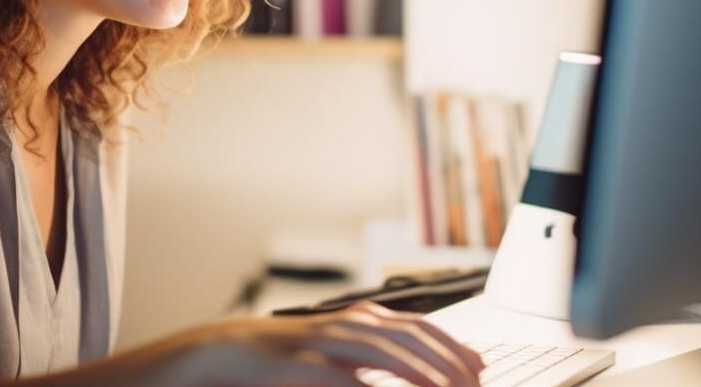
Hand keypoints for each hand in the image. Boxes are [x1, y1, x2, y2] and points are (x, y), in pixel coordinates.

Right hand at [114, 300, 485, 386]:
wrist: (221, 353)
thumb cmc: (280, 360)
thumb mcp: (335, 358)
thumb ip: (371, 364)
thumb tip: (414, 376)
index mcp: (357, 319)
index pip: (418, 326)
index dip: (452, 345)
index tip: (480, 366)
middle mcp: (346, 324)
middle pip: (409, 335)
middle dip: (447, 358)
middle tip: (475, 382)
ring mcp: (323, 342)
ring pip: (384, 350)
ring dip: (421, 369)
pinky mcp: (301, 365)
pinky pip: (343, 378)